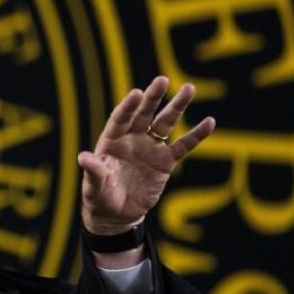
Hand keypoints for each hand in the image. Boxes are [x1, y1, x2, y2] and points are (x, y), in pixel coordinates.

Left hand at [77, 76, 215, 234]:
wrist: (116, 214)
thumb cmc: (99, 197)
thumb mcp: (93, 186)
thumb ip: (93, 171)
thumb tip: (83, 157)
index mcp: (111, 140)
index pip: (120, 118)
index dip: (128, 106)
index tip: (136, 93)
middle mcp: (131, 139)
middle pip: (144, 114)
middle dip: (152, 97)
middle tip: (162, 80)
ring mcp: (150, 148)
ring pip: (165, 123)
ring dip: (177, 107)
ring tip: (189, 88)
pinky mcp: (165, 162)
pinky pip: (183, 145)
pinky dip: (196, 135)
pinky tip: (210, 121)